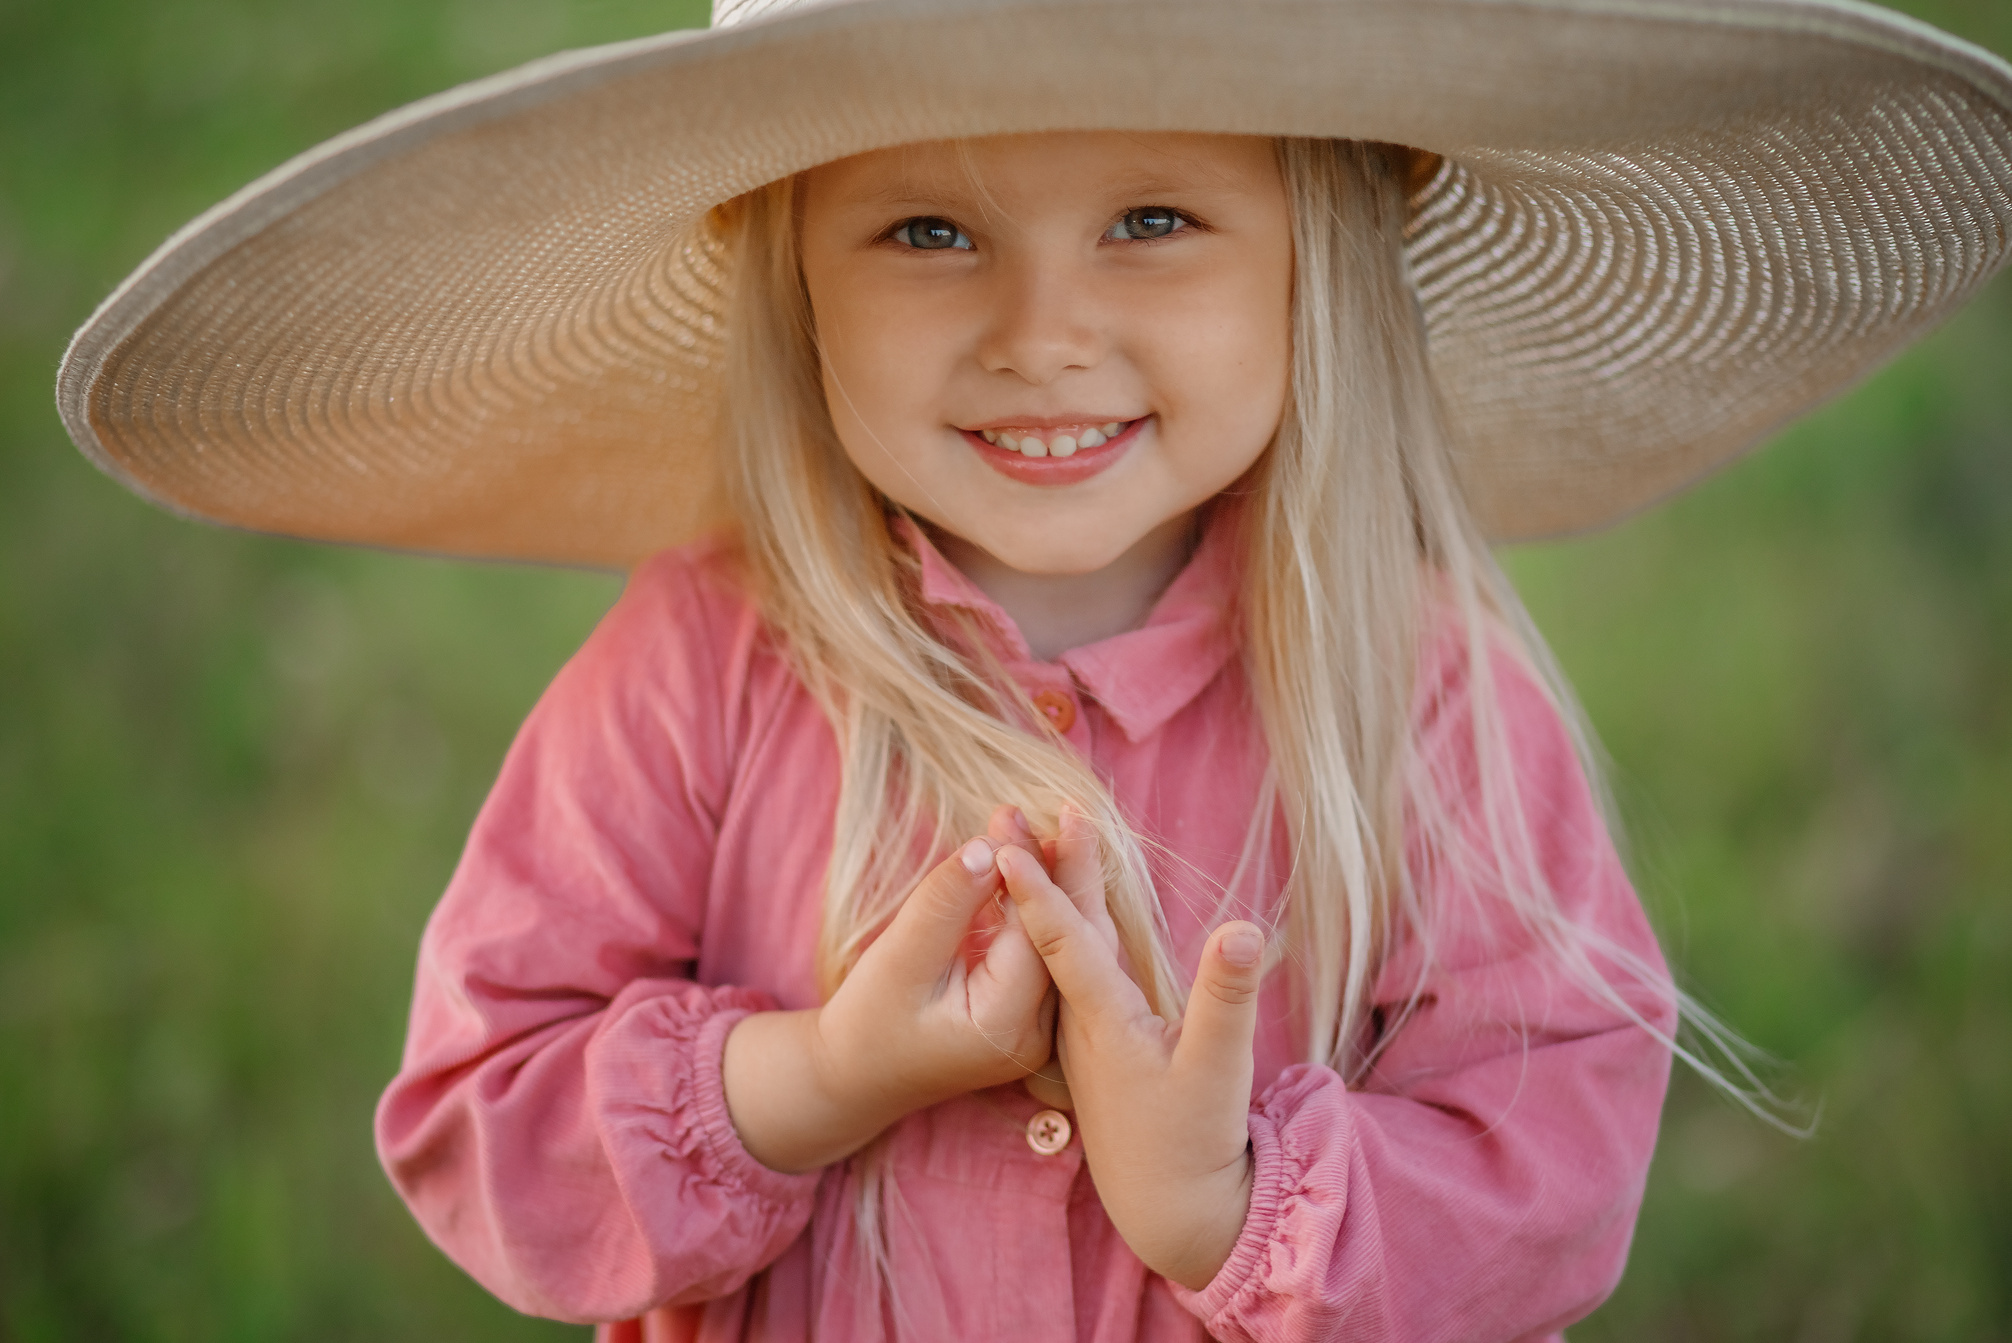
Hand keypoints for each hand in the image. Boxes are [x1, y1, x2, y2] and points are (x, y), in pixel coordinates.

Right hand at [723, 806, 1053, 1171]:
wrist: (857, 1078)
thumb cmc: (868, 1022)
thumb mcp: (899, 958)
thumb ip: (946, 902)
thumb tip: (989, 846)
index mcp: (1010, 1025)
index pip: (1035, 932)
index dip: (1029, 870)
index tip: (1011, 814)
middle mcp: (1041, 1032)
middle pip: (1071, 937)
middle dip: (1068, 870)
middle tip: (1070, 807)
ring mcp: (1043, 1028)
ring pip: (1070, 943)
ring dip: (1063, 884)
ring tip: (1061, 826)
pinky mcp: (1034, 1014)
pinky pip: (1052, 951)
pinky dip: (1048, 908)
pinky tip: (1041, 866)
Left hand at [998, 808, 1260, 1289]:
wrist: (1169, 1206)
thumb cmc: (1194, 1139)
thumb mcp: (1219, 1067)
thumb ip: (1229, 996)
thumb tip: (1243, 927)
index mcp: (1104, 1019)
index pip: (1063, 940)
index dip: (1038, 888)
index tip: (1008, 842)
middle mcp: (1082, 1020)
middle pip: (1059, 929)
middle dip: (1043, 866)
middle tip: (1024, 807)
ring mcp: (1086, 1032)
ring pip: (1063, 946)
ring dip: (1052, 891)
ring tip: (1040, 839)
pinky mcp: (1099, 1042)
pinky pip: (1073, 968)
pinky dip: (1068, 926)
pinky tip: (1069, 911)